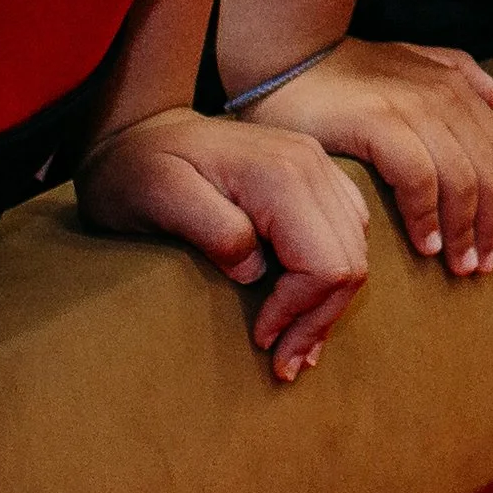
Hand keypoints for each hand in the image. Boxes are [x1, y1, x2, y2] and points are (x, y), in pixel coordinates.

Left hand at [77, 108, 370, 376]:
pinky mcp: (312, 173)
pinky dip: (332, 274)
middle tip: (283, 363)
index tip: (259, 337)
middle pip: (349, 262)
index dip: (297, 312)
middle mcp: (310, 163)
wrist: (137, 130)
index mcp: (279, 174)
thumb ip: (212, 229)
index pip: (325, 263)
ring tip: (293, 344)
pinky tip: (304, 302)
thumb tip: (256, 271)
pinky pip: (347, 230)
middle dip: (318, 320)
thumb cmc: (138, 169)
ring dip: (327, 304)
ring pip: (354, 250)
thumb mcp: (159, 196)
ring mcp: (316, 165)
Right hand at [245, 39, 492, 283]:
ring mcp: (409, 104)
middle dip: (489, 224)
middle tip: (482, 265)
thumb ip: (454, 72)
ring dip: (464, 230)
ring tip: (458, 264)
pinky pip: (419, 179)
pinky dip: (427, 217)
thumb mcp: (404, 62)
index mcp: (451, 83)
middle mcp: (439, 92)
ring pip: (461, 178)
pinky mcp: (378, 120)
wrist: (282, 59)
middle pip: (486, 169)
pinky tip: (424, 245)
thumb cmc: (342, 74)